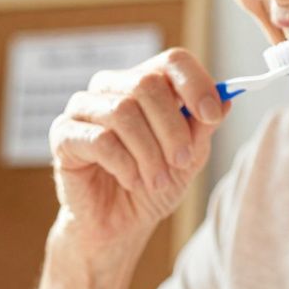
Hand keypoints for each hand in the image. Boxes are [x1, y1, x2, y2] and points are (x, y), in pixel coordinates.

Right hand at [48, 47, 228, 251]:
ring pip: (123, 111)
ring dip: (149, 152)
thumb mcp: (188, 158)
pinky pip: (101, 139)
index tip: (211, 115)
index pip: (171, 61)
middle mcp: (111, 88)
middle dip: (172, 128)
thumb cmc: (150, 187)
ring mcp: (83, 108)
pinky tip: (131, 181)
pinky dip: (124, 165)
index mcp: (143, 84)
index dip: (195, 84)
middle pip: (147, 84)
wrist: (117, 226)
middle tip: (181, 161)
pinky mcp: (63, 135)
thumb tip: (225, 100)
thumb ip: (202, 128)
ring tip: (157, 180)